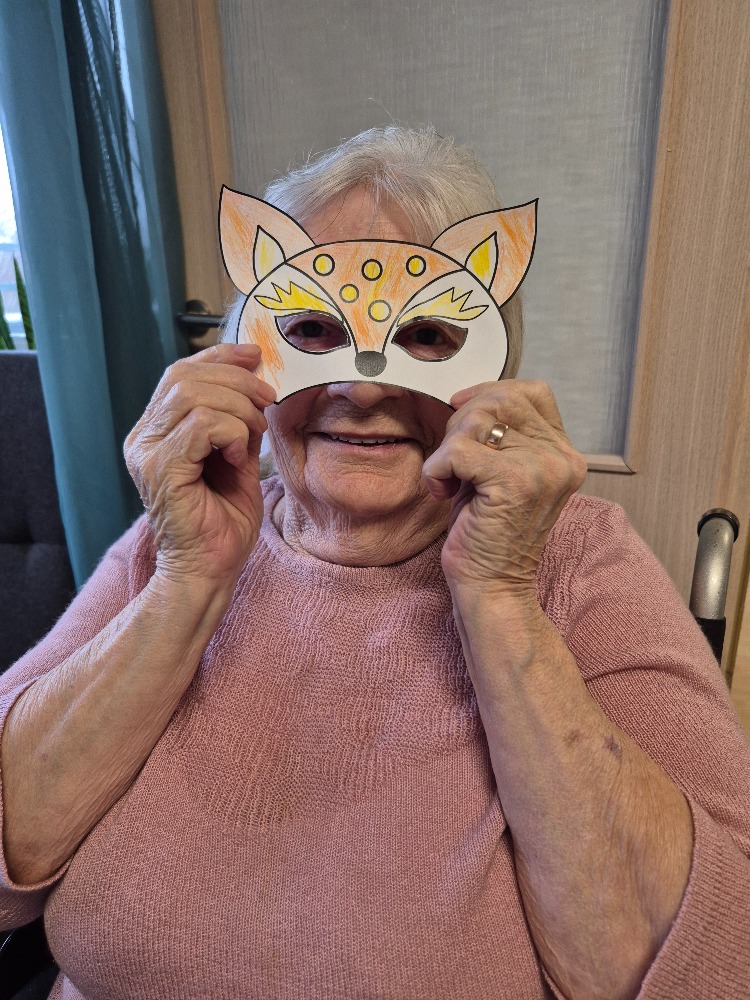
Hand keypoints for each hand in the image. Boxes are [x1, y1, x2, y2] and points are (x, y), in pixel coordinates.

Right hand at [124, 343, 275, 587]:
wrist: (210, 570)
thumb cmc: (223, 522)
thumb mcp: (238, 458)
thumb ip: (240, 421)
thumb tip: (256, 381)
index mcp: (157, 430)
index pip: (181, 372)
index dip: (220, 356)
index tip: (255, 356)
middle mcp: (144, 437)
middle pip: (186, 375)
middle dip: (237, 380)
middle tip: (267, 402)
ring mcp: (147, 453)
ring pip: (194, 395)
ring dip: (238, 409)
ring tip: (252, 437)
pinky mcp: (160, 469)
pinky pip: (201, 425)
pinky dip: (231, 433)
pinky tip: (239, 456)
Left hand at [422, 380, 585, 596]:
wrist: (492, 588)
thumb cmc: (487, 534)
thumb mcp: (500, 473)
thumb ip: (500, 435)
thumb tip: (468, 398)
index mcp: (564, 454)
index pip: (531, 392)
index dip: (489, 394)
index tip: (462, 417)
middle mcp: (561, 458)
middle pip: (500, 400)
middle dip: (462, 424)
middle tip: (453, 463)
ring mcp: (542, 469)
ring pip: (475, 420)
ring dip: (448, 449)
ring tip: (451, 482)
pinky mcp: (513, 482)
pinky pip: (457, 450)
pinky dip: (437, 468)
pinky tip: (442, 492)